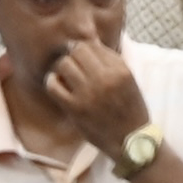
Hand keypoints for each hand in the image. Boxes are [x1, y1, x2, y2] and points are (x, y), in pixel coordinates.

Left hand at [38, 32, 149, 146]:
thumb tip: (91, 43)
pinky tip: (57, 84)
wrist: (130, 139)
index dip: (85, 47)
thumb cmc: (130, 108)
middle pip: (77, 51)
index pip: (94, 45)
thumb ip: (112, 62)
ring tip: (65, 74)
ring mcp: (88, 93)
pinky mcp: (74, 108)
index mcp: (121, 70)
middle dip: (72, 55)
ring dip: (62, 67)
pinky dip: (52, 81)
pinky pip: (54, 86)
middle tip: (72, 63)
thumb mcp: (128, 80)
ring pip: (64, 65)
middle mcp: (105, 78)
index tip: (81, 55)